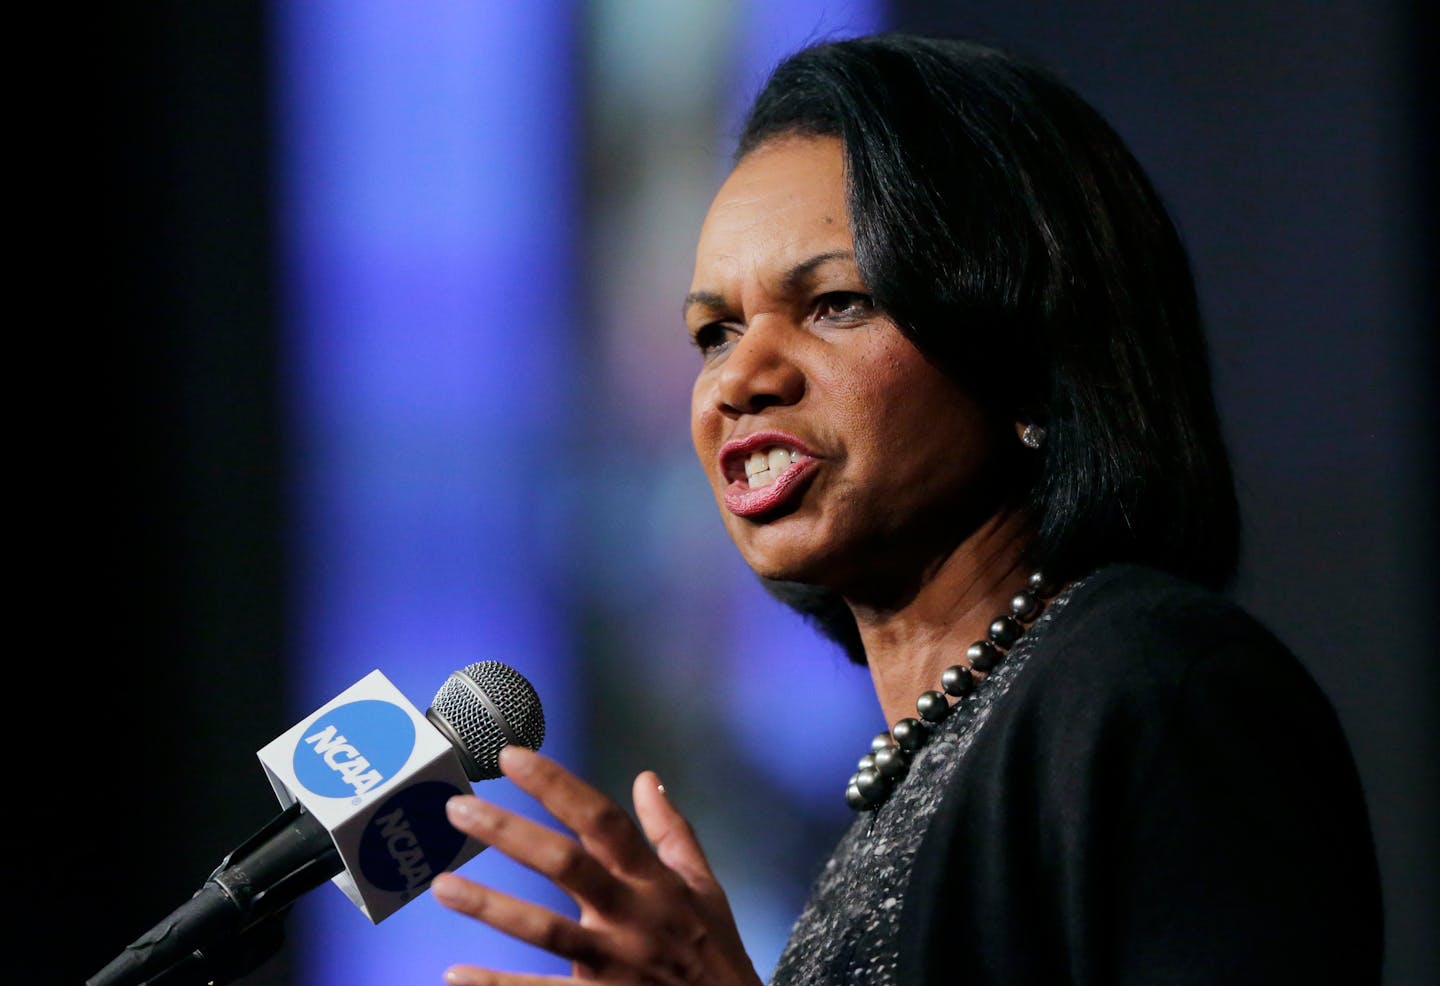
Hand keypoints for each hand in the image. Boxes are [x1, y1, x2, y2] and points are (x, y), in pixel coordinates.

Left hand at [431, 745, 763, 985]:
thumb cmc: (714, 951)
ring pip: (544, 931)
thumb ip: (671, 831)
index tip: (512, 757)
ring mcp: (612, 965)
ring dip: (490, 907)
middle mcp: (632, 917)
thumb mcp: (704, 887)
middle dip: (509, 833)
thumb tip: (647, 778)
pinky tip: (455, 972)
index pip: (602, 820)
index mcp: (654, 881)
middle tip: (457, 809)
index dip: (557, 786)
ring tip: (440, 885)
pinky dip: (495, 985)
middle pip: (565, 865)